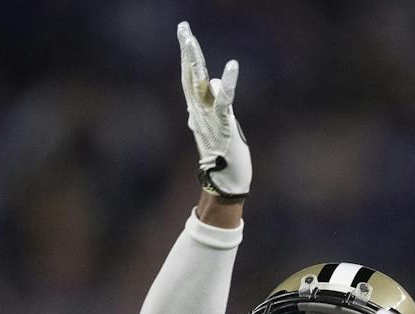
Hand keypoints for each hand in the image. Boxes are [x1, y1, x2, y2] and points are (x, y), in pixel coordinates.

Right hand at [177, 21, 250, 197]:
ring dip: (197, 62)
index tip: (184, 35)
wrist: (225, 184)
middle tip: (183, 28)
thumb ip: (214, 103)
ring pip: (200, 84)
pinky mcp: (224, 126)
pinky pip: (224, 100)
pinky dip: (227, 83)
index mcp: (197, 111)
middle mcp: (199, 112)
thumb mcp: (218, 124)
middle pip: (191, 76)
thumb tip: (213, 83)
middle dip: (187, 51)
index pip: (189, 78)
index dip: (187, 56)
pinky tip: (231, 65)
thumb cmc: (223, 156)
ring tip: (191, 40)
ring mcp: (209, 119)